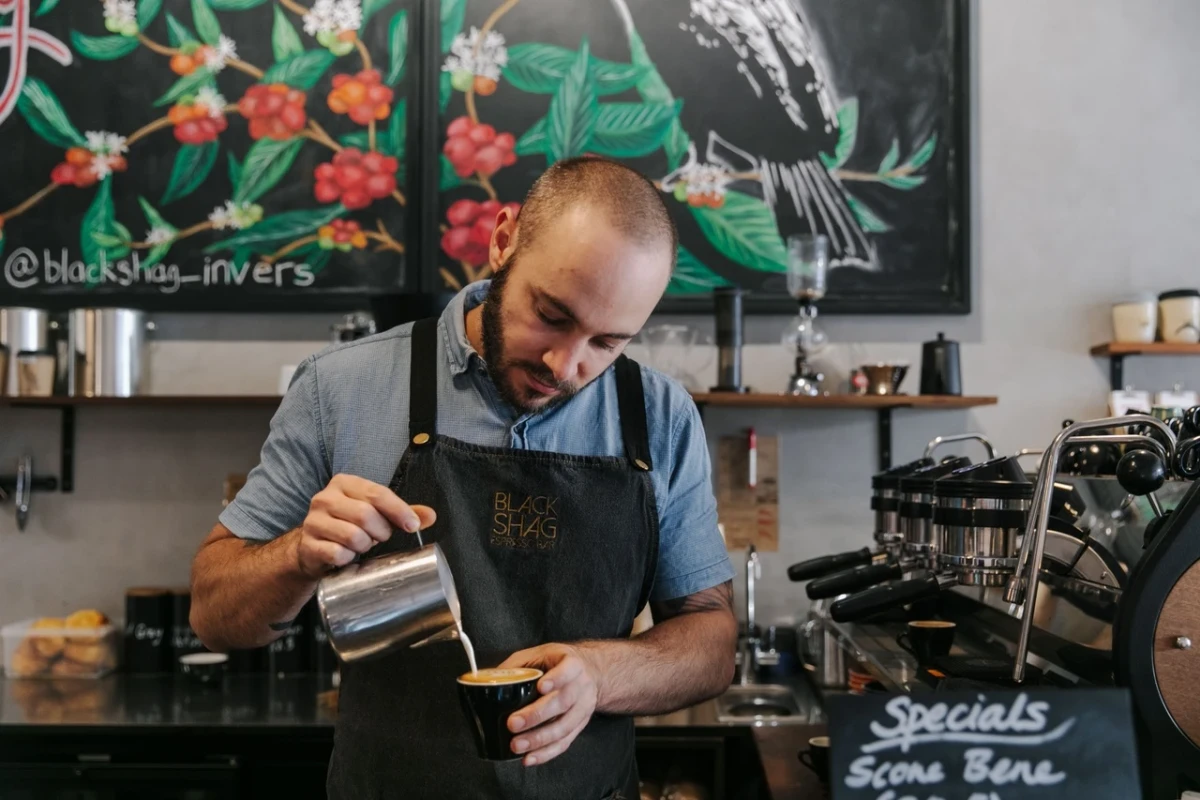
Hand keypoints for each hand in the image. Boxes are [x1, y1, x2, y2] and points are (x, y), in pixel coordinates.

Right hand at [295, 474, 435, 577]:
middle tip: (379, 537)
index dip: (399, 510)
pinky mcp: (308, 545)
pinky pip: (337, 554)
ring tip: (362, 545)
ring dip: (364, 546)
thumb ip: (401, 512)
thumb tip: (430, 516)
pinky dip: (348, 558)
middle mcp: (325, 498)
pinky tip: (347, 555)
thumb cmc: (349, 524)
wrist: (313, 546)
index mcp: (344, 483)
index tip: (412, 526)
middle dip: (380, 531)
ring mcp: (313, 522)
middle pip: (365, 515)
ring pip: (352, 536)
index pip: (377, 494)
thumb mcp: (376, 513)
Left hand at [498, 643, 601, 766]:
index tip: (541, 687)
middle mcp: (581, 687)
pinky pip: (565, 742)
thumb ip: (518, 665)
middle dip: (537, 715)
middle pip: (563, 702)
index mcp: (573, 664)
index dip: (556, 679)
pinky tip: (529, 758)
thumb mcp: (540, 653)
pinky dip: (546, 753)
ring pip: (564, 727)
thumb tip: (489, 680)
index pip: (568, 670)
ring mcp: (583, 708)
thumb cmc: (558, 661)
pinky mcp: (580, 726)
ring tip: (517, 745)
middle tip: (513, 723)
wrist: (591, 671)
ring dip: (539, 739)